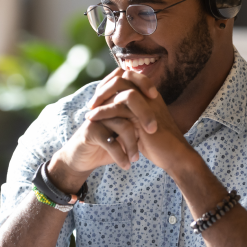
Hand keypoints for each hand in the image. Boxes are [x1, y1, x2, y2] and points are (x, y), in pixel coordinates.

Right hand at [48, 68, 158, 192]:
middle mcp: (105, 105)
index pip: (129, 81)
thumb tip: (162, 115)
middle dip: (145, 116)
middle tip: (153, 131)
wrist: (83, 158)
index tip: (156, 96)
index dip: (144, 83)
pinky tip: (126, 165)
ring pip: (123, 125)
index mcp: (113, 100)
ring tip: (136, 159)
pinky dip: (121, 156)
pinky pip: (111, 142)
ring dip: (132, 144)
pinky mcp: (90, 131)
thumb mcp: (124, 131)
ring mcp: (97, 117)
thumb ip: (137, 120)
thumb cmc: (108, 144)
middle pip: (128, 100)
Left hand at [86, 69, 190, 172]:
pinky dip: (102, 111)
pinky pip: (118, 107)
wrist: (173, 156)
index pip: (128, 76)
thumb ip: (131, 113)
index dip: (111, 82)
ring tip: (89, 110)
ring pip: (120, 88)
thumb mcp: (142, 124)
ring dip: (101, 97)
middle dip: (104, 87)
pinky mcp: (143, 116)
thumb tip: (113, 108)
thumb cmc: (158, 143)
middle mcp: (149, 95)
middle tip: (92, 102)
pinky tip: (92, 118)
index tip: (99, 96)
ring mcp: (147, 103)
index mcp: (150, 94)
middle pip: (122, 77)